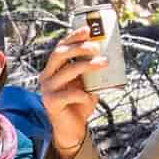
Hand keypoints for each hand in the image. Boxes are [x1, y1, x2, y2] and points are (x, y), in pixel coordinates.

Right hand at [39, 27, 101, 158]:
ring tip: (103, 63)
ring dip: (87, 66)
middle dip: (78, 48)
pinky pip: (70, 93)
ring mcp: (47, 89)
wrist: (72, 130)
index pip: (61, 47)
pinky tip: (90, 97)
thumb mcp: (87, 84)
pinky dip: (83, 93)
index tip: (88, 29)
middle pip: (60, 54)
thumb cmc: (79, 104)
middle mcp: (47, 76)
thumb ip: (93, 72)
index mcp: (54, 68)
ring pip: (67, 72)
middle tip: (96, 47)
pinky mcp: (51, 103)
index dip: (73, 36)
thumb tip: (111, 55)